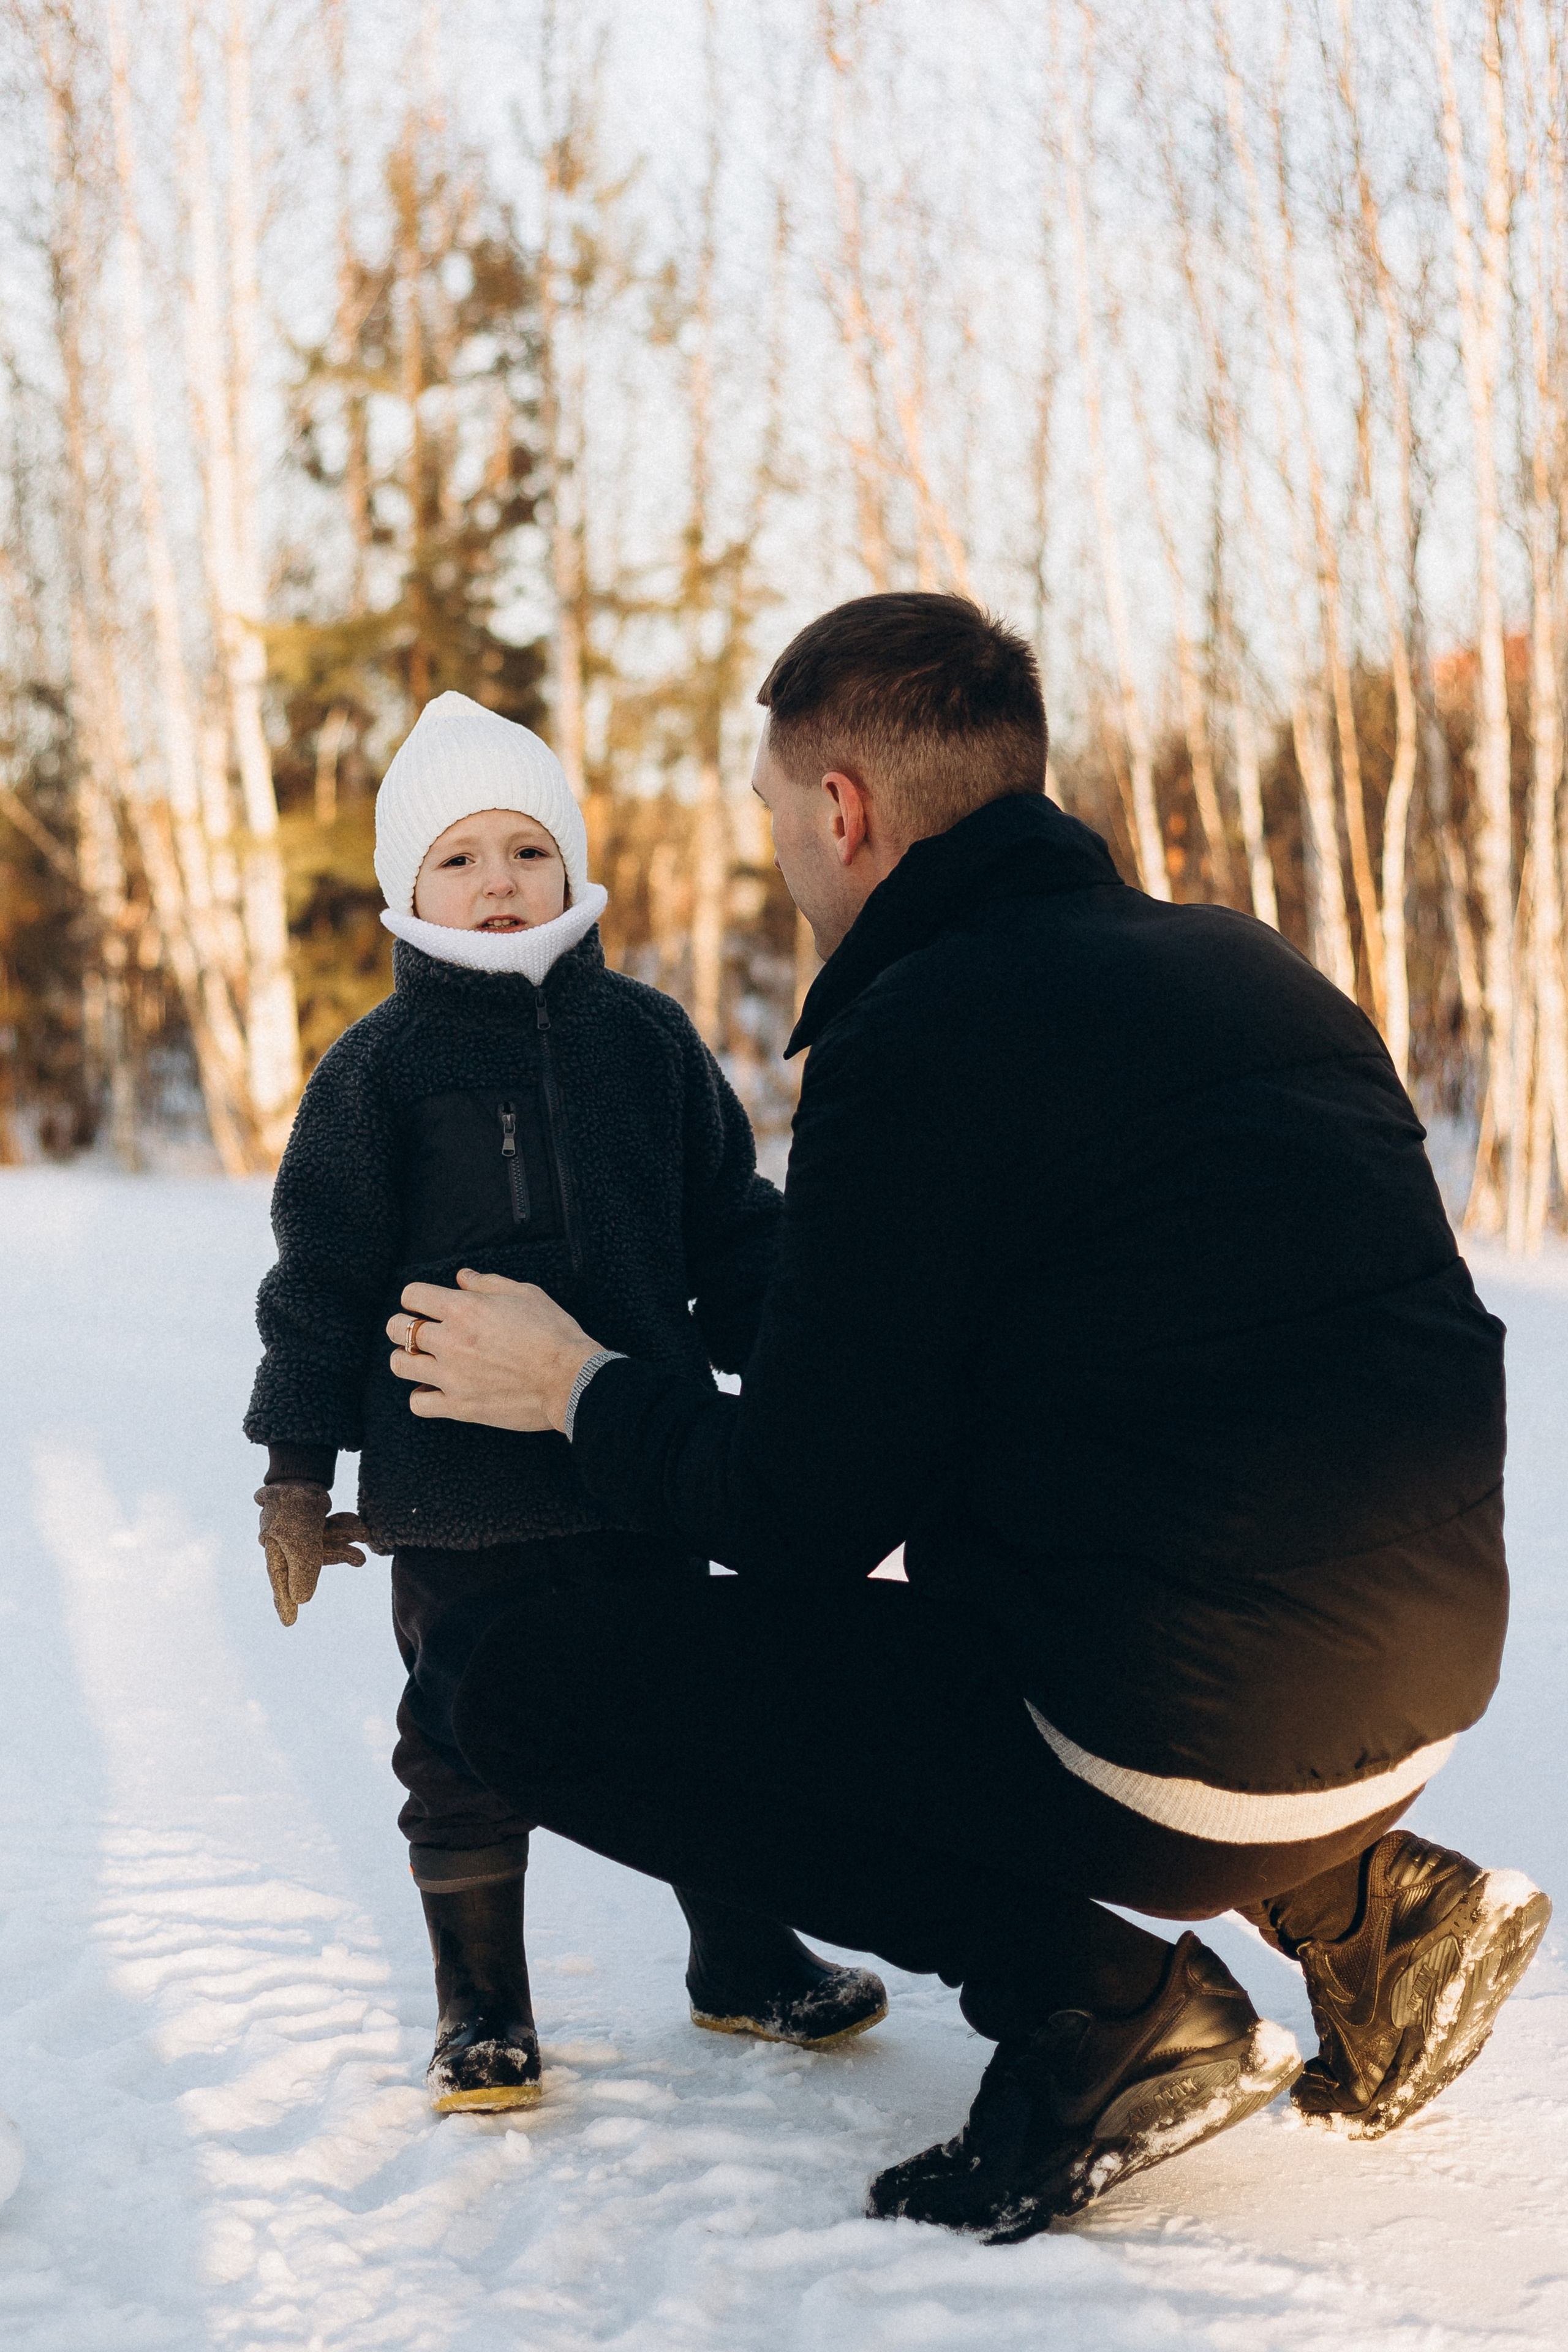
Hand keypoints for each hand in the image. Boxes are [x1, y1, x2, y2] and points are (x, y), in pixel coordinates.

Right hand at [255, 1481, 368, 1627]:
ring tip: (364, 1533)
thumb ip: (304, 1570)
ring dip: (346, 1538)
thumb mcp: (300, 1541)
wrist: (300, 1476)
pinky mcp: (313, 1524)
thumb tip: (303, 1601)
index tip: (289, 1623)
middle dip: (339, 1555)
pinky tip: (359, 1525)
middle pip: (313, 1563)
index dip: (285, 1603)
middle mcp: (287, 1547)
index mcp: (278, 1554)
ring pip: (327, 1545)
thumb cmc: (293, 1509)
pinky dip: (345, 1528)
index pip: (282, 1584)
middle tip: (361, 1559)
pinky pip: (331, 1532)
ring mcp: (301, 1535)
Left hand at [386, 1270, 600, 1433]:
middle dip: (402, 1325)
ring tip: (420, 1358)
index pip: (411, 1295)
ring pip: (400, 1364)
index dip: (415, 1297)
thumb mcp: (525, 1294)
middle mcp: (450, 1340)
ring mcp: (451, 1375)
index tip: (425, 1304)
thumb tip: (463, 1277)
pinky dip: (421, 1395)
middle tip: (417, 1329)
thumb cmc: (553, 1332)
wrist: (571, 1378)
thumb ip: (488, 1283)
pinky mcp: (459, 1406)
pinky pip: (418, 1403)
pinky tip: (434, 1388)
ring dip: (405, 1358)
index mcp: (464, 1309)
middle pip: (397, 1328)